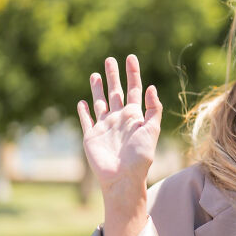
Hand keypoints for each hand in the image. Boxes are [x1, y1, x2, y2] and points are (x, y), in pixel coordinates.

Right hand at [76, 54, 162, 192]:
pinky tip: (82, 101)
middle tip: (110, 59)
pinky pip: (86, 120)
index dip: (133, 73)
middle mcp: (119, 119)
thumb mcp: (152, 130)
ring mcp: (104, 127)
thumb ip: (153, 109)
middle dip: (113, 75)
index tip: (131, 57)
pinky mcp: (91, 137)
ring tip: (95, 74)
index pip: (134, 89)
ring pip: (100, 102)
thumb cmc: (140, 157)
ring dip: (97, 89)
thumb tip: (151, 87)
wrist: (123, 178)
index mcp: (134, 116)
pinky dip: (83, 111)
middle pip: (115, 92)